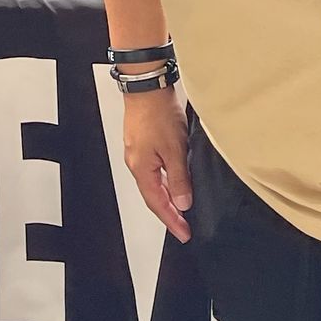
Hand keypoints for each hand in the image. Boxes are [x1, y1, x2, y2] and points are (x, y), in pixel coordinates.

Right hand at [123, 88, 192, 242]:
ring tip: (183, 208)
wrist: (147, 86)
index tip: (184, 234)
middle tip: (184, 227)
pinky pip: (154, 170)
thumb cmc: (157, 113)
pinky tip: (176, 180)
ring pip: (154, 183)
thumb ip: (179, 178)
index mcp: (141, 169)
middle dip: (169, 213)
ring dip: (168, 197)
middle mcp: (136, 163)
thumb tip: (183, 202)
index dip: (172, 221)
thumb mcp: (175, 149)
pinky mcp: (143, 142)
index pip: (157, 204)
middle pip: (153, 196)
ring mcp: (138, 152)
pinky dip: (165, 181)